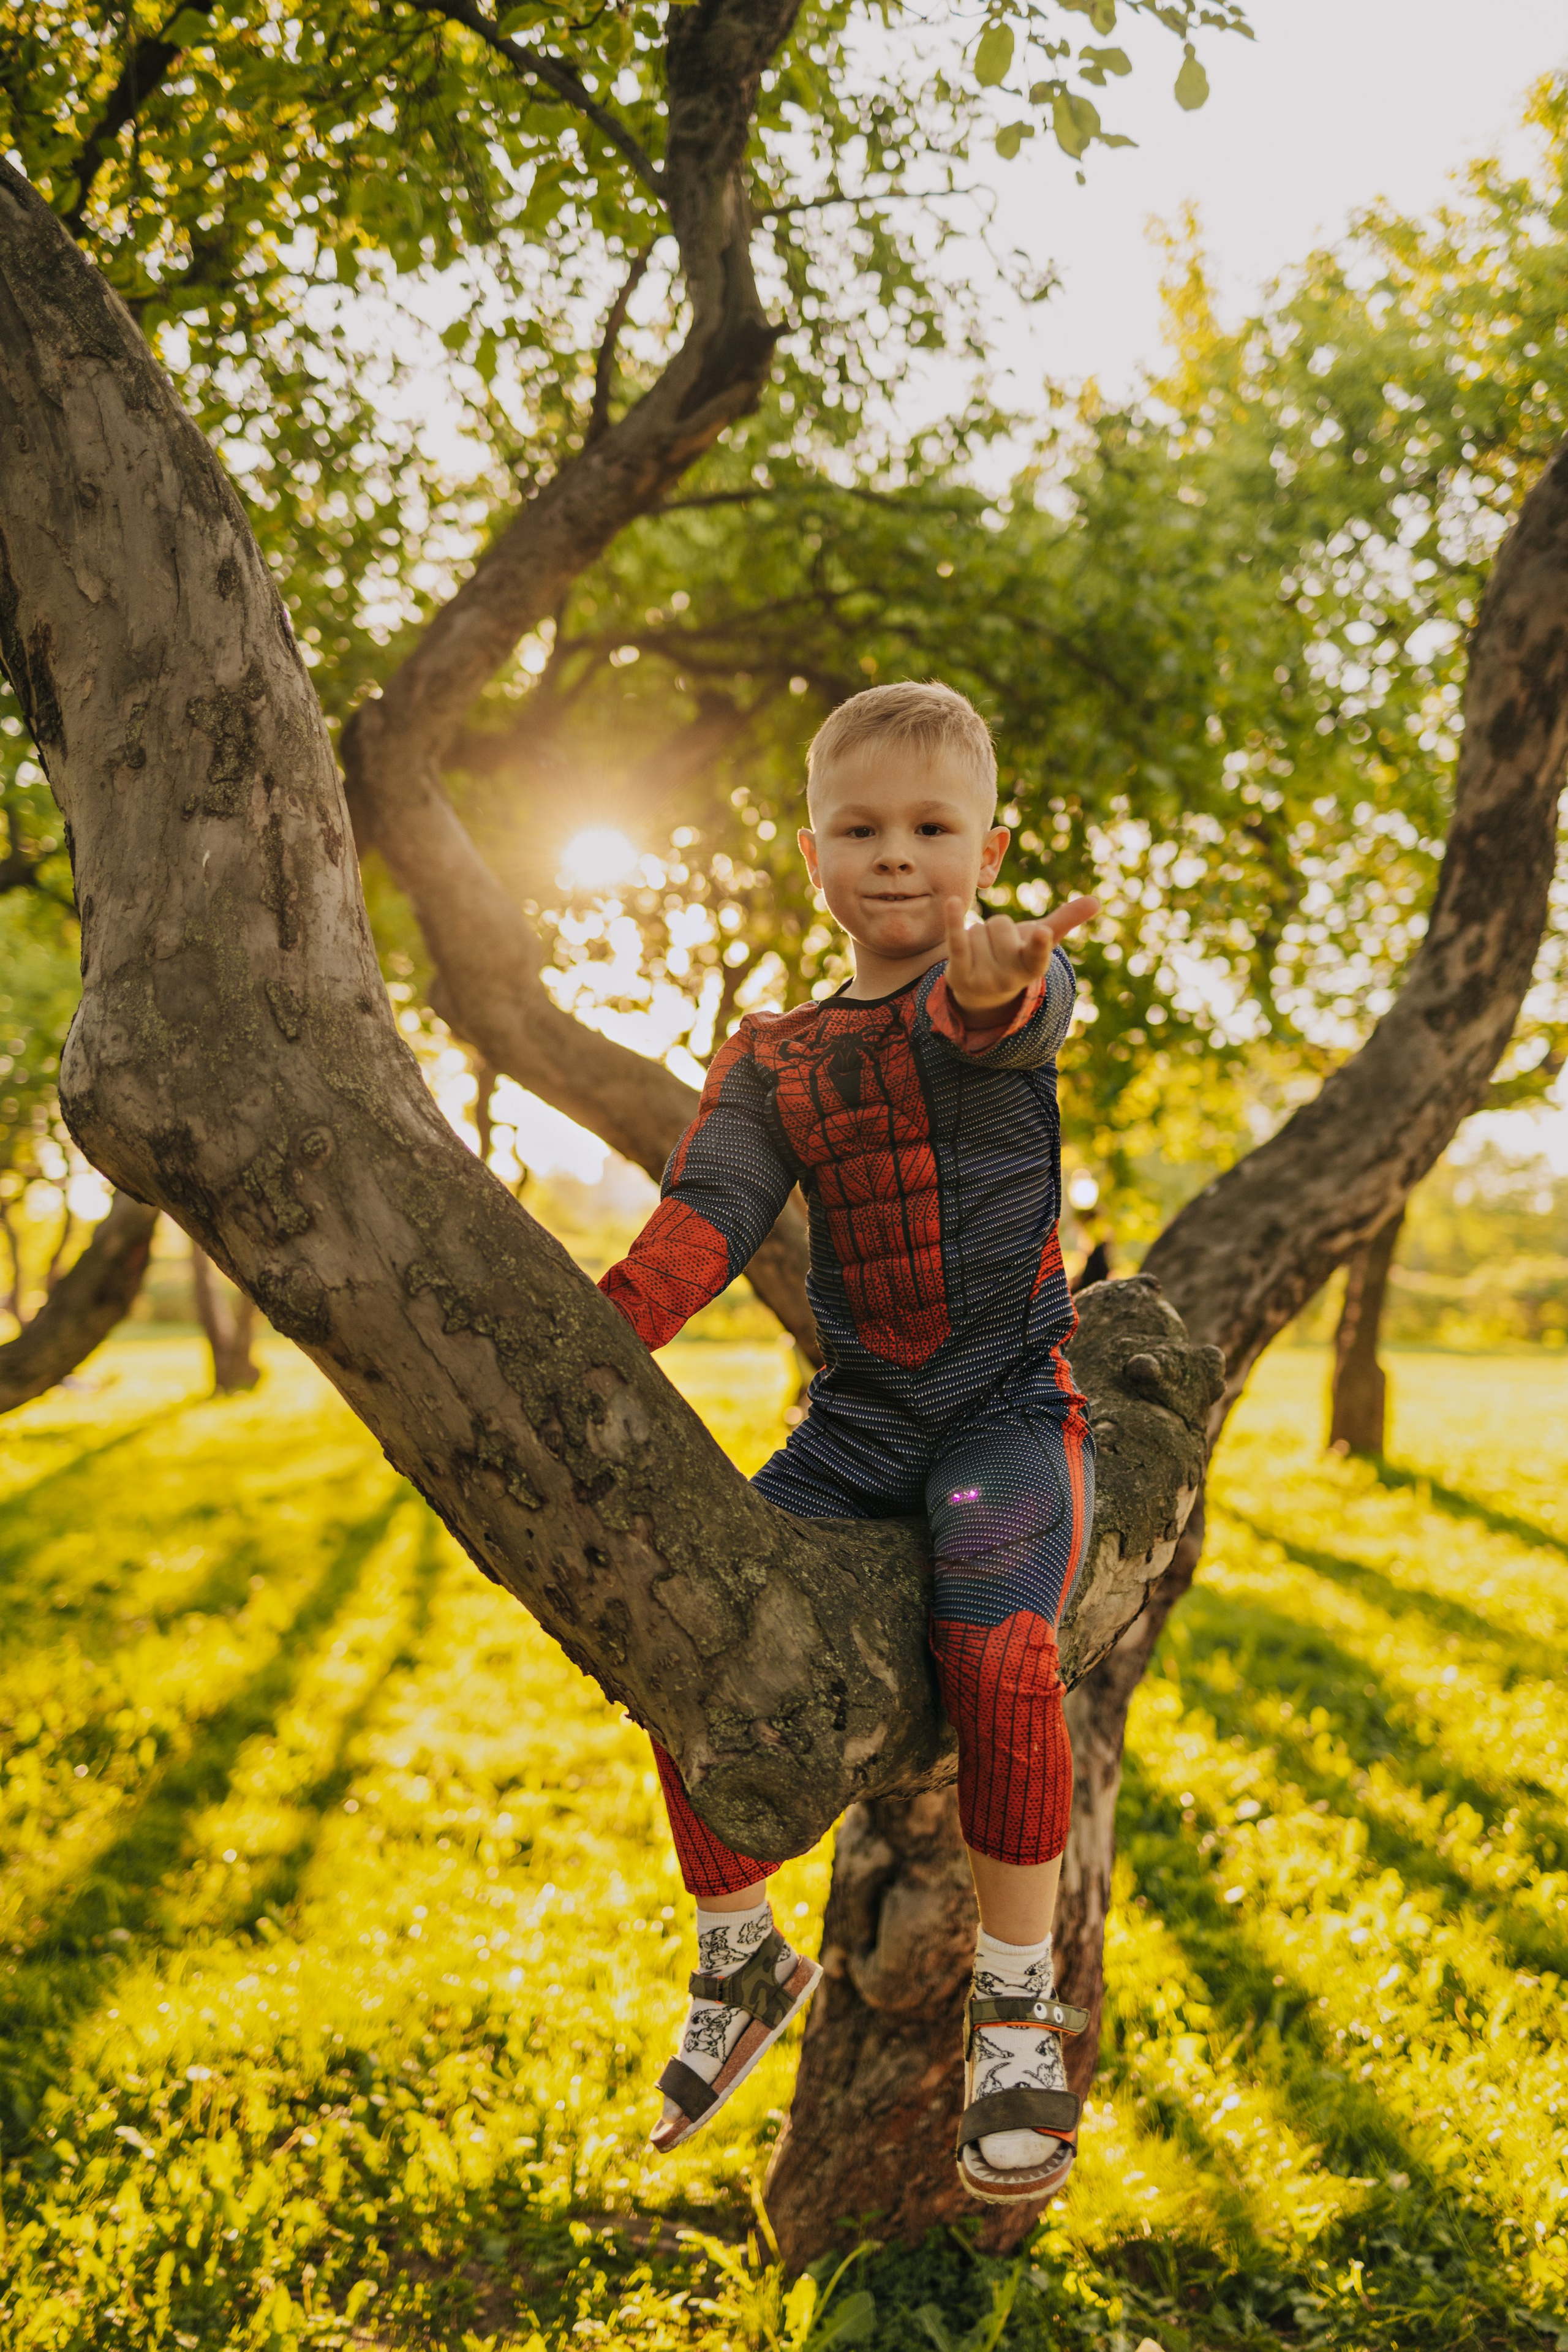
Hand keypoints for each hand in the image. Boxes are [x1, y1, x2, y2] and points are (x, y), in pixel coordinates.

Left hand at [942, 895, 1099, 1018]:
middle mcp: (1009, 978)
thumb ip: (1065, 921)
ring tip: (982, 955)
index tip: (1043, 933)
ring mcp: (983, 979)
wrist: (981, 993)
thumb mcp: (1041, 943)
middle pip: (1000, 925)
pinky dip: (953, 922)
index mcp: (1032, 968)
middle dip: (997, 929)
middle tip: (998, 948)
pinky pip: (958, 942)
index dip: (1039, 944)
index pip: (1037, 955)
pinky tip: (953, 902)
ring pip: (979, 929)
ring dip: (978, 934)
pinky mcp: (959, 973)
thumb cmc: (1016, 958)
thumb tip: (1096, 901)